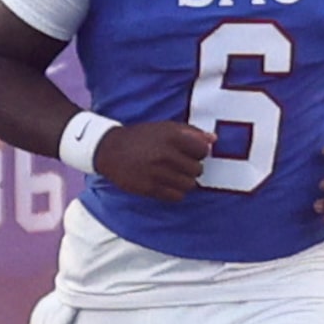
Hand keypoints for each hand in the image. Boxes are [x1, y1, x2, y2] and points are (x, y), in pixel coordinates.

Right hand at [92, 120, 211, 201]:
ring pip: (189, 185)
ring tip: (173, 174)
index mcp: (170, 137)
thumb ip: (191, 132)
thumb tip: (214, 139)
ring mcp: (156, 172)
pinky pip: (176, 196)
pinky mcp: (148, 188)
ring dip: (184, 181)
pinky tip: (166, 184)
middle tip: (179, 165)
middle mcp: (164, 154)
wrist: (108, 149)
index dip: (198, 153)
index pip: (203, 151)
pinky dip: (175, 192)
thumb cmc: (142, 137)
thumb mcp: (165, 127)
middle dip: (191, 168)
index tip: (189, 153)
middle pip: (197, 170)